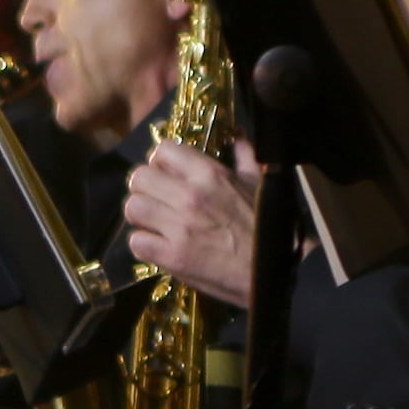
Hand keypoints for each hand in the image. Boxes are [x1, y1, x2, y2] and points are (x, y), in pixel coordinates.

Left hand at [121, 140, 262, 298]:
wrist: (276, 271)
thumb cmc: (270, 226)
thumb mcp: (259, 184)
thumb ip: (244, 157)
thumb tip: (238, 137)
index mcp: (210, 174)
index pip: (162, 150)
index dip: (161, 162)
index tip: (167, 173)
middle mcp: (189, 195)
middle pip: (139, 177)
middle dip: (146, 188)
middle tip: (157, 199)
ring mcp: (178, 227)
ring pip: (133, 207)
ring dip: (142, 215)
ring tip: (155, 222)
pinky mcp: (172, 256)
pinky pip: (136, 242)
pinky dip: (145, 244)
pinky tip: (159, 245)